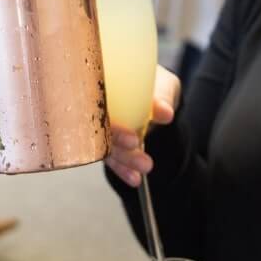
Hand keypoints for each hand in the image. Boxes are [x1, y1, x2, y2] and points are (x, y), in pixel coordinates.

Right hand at [105, 65, 179, 187]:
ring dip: (124, 160)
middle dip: (118, 144)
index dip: (112, 124)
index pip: (97, 105)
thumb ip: (162, 97)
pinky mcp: (109, 144)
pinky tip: (133, 178)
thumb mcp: (163, 84)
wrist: (158, 94)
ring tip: (145, 167)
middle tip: (137, 148)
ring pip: (105, 147)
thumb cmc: (155, 82)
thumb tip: (165, 113)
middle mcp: (95, 107)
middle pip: (98, 129)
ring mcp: (100, 127)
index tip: (133, 138)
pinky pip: (111, 158)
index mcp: (101, 85)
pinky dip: (122, 169)